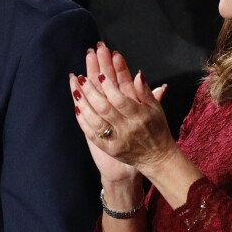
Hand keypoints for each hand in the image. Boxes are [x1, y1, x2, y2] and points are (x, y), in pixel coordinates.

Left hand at [70, 43, 176, 173]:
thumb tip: (138, 74)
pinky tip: (77, 107)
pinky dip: (83, 120)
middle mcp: (127, 128)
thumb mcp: (156, 109)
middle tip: (81, 77)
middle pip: (104, 108)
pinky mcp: (108, 149)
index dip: (109, 86)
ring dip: (83, 103)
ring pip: (95, 120)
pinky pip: (91, 133)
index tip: (100, 74)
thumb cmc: (157, 129)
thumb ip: (145, 91)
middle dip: (91, 91)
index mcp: (140, 116)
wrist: (157, 158)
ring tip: (75, 88)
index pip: (121, 100)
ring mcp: (116, 140)